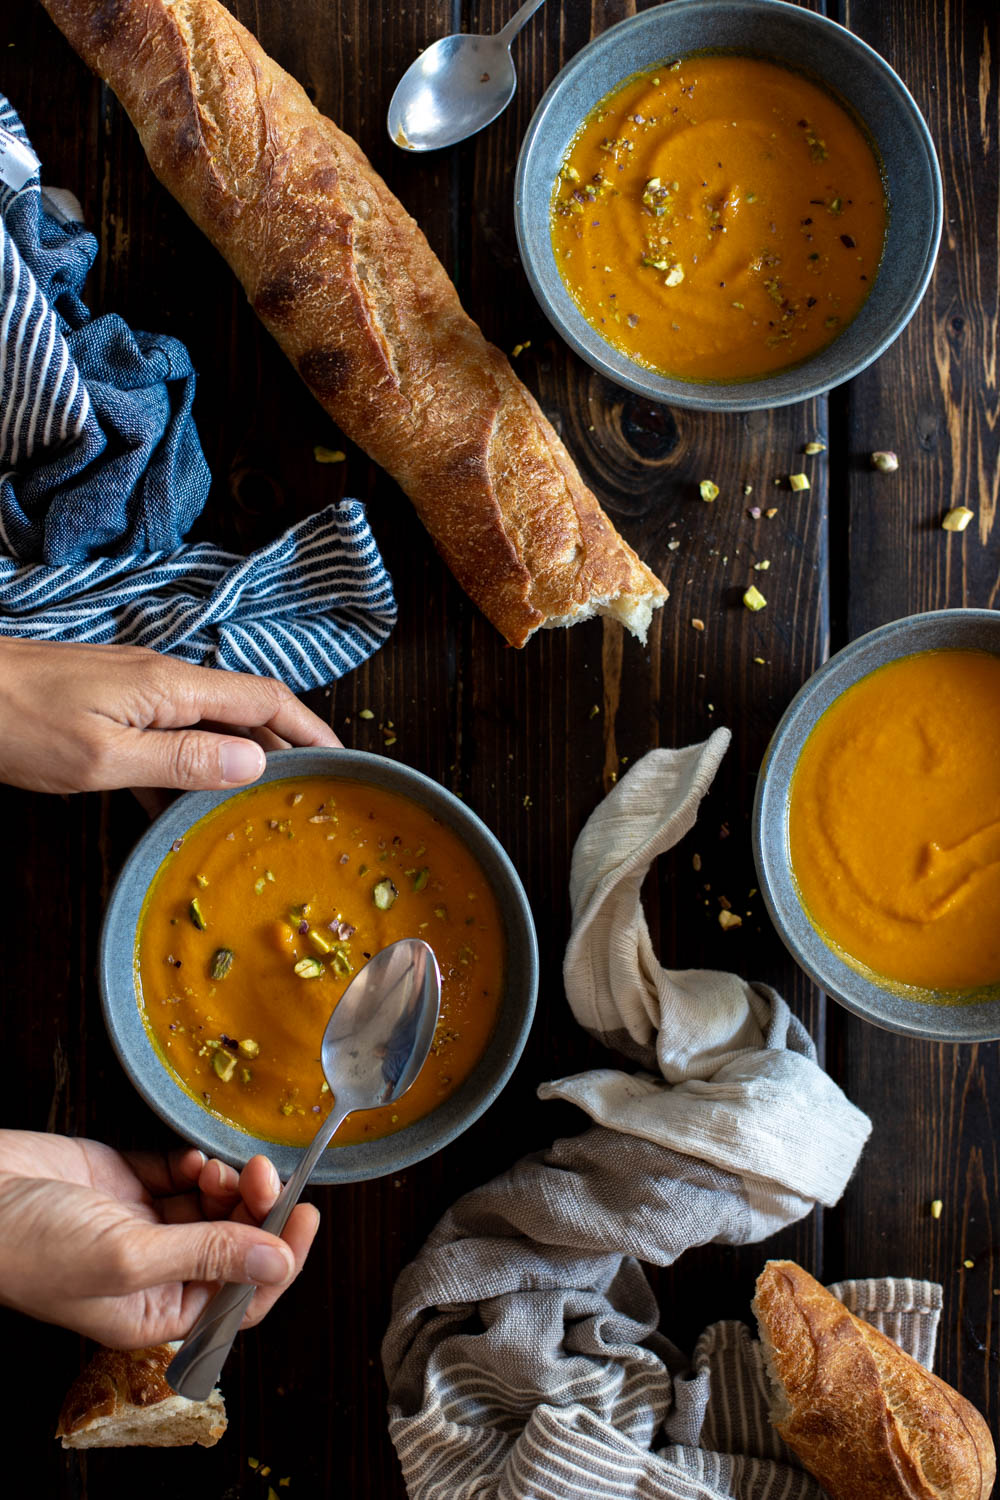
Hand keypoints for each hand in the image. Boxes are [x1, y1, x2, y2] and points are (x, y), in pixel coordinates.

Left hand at [0, 639, 339, 795]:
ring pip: (205, 729)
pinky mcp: (109, 709)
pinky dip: (186, 773)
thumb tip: (256, 762)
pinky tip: (183, 810)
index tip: (342, 762)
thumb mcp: (105, 756)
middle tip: (310, 794)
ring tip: (259, 810)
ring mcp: (135, 693)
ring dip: (234, 765)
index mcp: (172, 686)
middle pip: (243, 712)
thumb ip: (183, 759)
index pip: (265, 698)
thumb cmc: (18, 721)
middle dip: (283, 747)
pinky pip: (166, 740)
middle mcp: (163, 682)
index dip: (311, 728)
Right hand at [0, 1131, 318, 1347]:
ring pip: (213, 1207)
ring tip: (222, 1169)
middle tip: (265, 1176)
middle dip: (257, 1211)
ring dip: (228, 1185)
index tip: (306, 1217)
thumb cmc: (28, 1246)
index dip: (280, 1260)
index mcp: (156, 1312)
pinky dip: (194, 1165)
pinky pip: (181, 1175)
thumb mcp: (126, 1259)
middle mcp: (155, 1273)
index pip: (242, 1298)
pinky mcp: (127, 1183)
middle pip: (234, 1245)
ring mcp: (141, 1226)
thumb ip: (206, 1255)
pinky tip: (188, 1161)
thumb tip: (279, 1261)